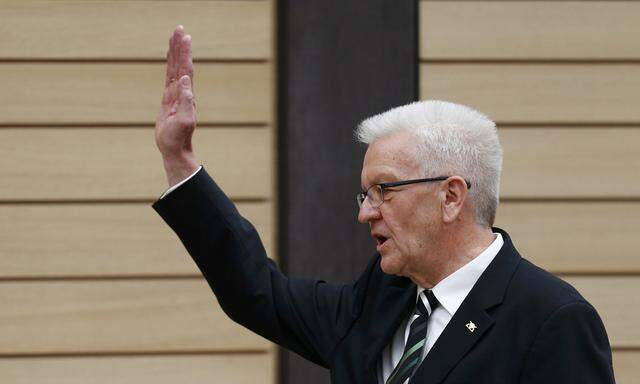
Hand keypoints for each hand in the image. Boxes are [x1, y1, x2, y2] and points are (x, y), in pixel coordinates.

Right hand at [155, 25, 198, 186]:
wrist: (174, 148)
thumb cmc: (178, 138)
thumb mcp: (183, 121)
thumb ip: (186, 101)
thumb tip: (185, 80)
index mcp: (186, 94)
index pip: (185, 68)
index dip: (184, 52)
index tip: (184, 36)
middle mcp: (182, 91)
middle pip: (180, 64)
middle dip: (180, 46)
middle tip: (179, 29)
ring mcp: (175, 94)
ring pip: (175, 68)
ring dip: (175, 52)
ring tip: (175, 36)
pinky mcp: (168, 99)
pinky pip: (169, 77)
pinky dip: (170, 65)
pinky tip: (170, 58)